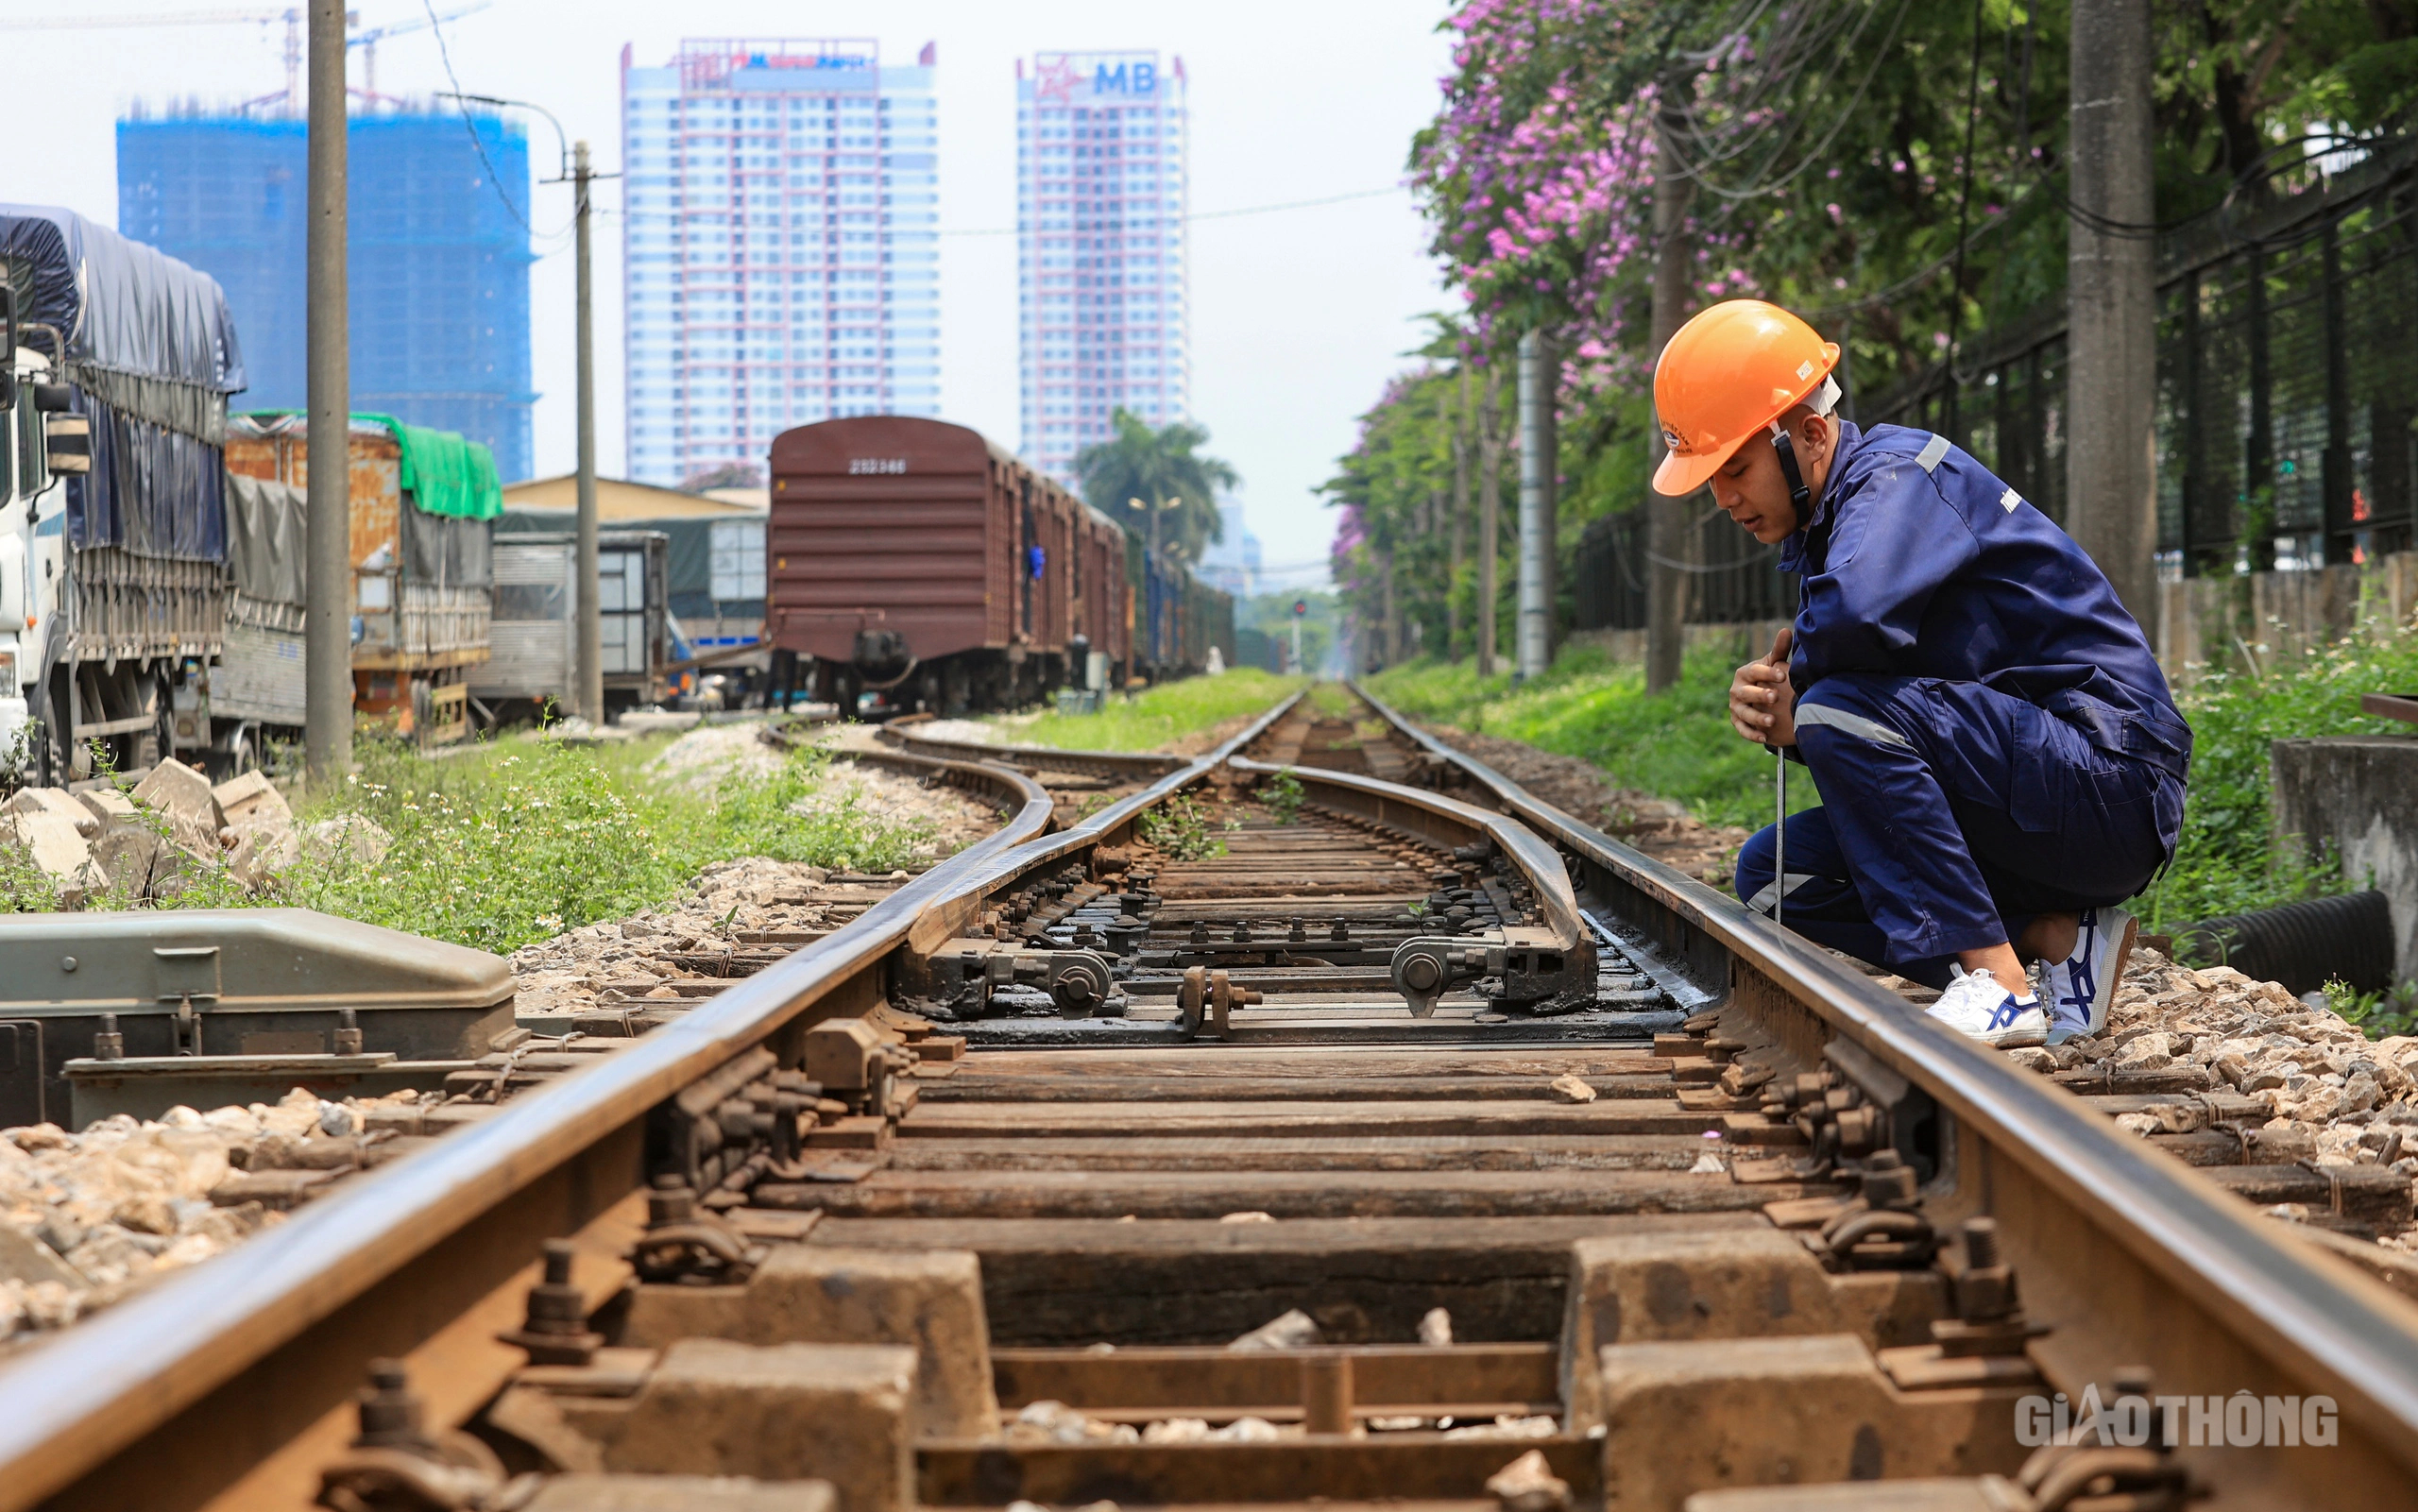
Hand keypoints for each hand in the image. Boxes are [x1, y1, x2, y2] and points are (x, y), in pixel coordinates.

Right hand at [1728, 626, 1796, 746]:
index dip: (1767, 673)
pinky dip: (1752, 734)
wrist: (1763, 697)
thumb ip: (1780, 650)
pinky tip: (1765, 738)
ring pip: (1744, 713)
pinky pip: (1742, 730)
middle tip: (1775, 697)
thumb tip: (1786, 630)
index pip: (1754, 671)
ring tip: (1772, 721)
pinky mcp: (1737, 722)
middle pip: (1746, 693)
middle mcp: (1736, 690)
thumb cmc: (1770, 677)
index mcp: (1745, 673)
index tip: (1783, 676)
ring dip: (1757, 718)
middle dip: (1759, 695)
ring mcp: (1736, 707)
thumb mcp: (1775, 664)